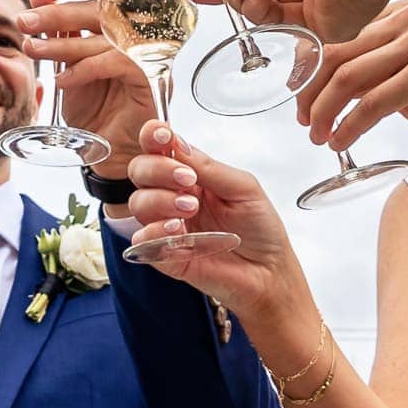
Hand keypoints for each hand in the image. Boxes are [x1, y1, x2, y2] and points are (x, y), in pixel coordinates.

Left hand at [18, 0, 152, 168]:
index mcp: (124, 21)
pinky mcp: (152, 78)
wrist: (113, 152)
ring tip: (33, 50)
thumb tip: (39, 0)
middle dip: (57, 12)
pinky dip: (84, 69)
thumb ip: (62, 33)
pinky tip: (62, 81)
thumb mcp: (70, 64)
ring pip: (105, 35)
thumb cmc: (94, 108)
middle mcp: (141, 33)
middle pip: (102, 6)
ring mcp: (150, 54)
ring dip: (63, 43)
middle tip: (25, 22)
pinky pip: (116, 62)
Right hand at [126, 120, 313, 338]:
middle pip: (140, 171)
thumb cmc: (261, 229)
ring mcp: (166, 226)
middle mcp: (173, 197)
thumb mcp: (243, 187)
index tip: (161, 136)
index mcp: (191, 175)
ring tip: (190, 210)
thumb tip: (176, 143)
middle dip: (157, 169)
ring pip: (137, 203)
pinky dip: (154, 232)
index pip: (159, 149)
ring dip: (160, 200)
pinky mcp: (164, 255)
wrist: (270, 272)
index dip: (153, 137)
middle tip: (187, 180)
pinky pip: (141, 240)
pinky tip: (177, 232)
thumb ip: (209, 166)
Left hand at [296, 2, 407, 160]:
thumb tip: (316, 86)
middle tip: (305, 123)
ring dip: (326, 112)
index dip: (312, 75)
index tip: (303, 104)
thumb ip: (367, 71)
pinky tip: (341, 141)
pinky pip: (372, 102)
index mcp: (401, 13)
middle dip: (312, 94)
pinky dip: (350, 125)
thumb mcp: (402, 77)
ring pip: (349, 78)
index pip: (339, 40)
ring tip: (320, 136)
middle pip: (338, 56)